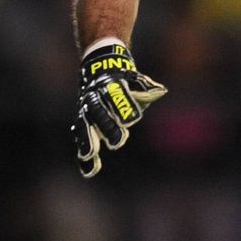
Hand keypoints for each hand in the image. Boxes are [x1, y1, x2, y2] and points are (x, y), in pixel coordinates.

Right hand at [73, 40, 166, 177]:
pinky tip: (89, 170)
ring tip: (90, 156)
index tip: (129, 120)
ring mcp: (87, 110)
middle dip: (107, 127)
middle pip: (98, 112)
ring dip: (88, 141)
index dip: (122, 108)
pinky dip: (85, 154)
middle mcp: (94, 98)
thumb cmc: (125, 80)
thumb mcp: (136, 80)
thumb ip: (146, 88)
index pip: (115, 97)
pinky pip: (81, 139)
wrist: (100, 70)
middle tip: (117, 143)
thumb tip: (159, 91)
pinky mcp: (84, 122)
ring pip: (84, 125)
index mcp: (109, 85)